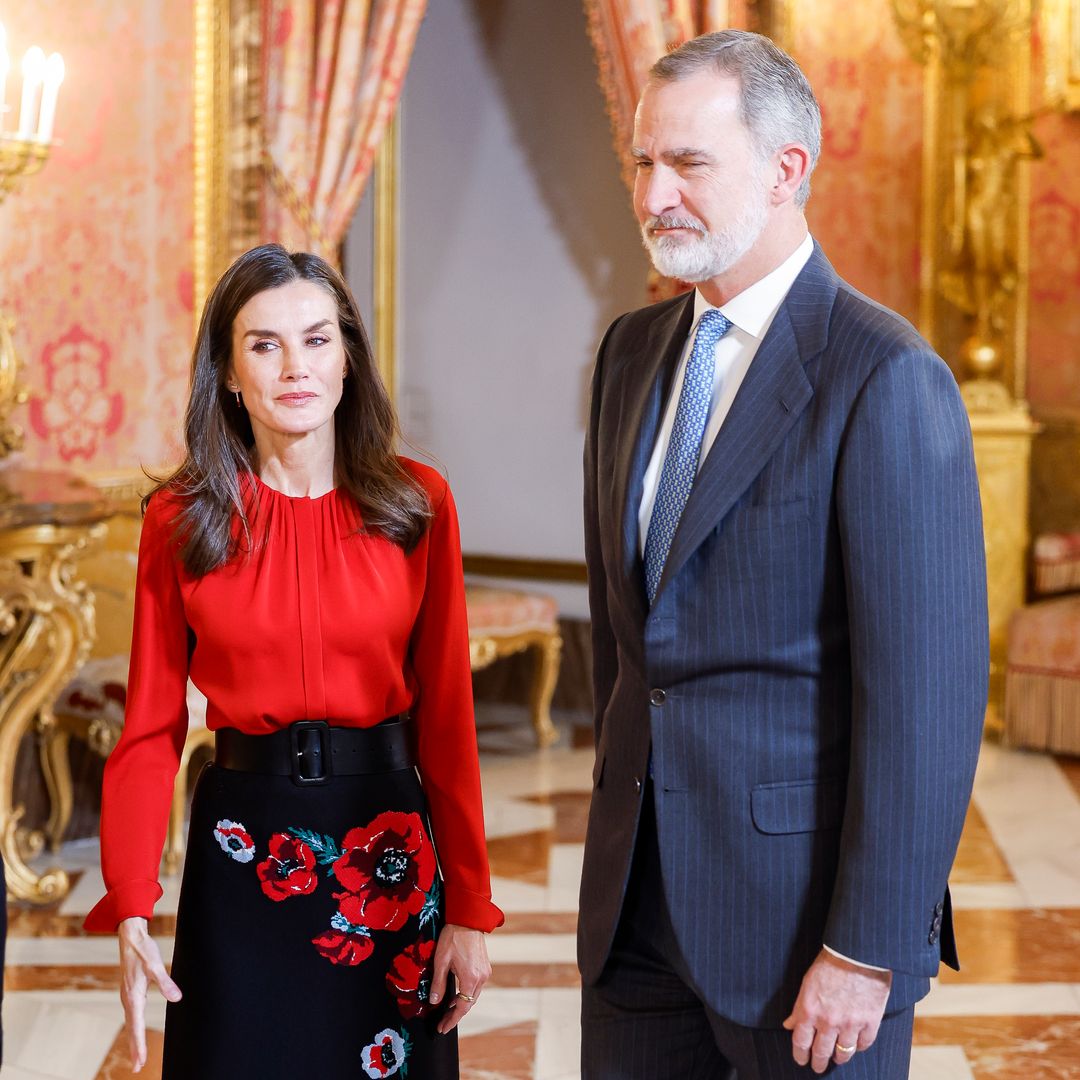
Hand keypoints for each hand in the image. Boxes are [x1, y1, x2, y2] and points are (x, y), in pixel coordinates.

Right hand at [118, 916, 181, 1071]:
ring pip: (130, 1023)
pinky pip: (131, 1015)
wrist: (131, 938)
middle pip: (131, 1028)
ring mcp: (127, 996)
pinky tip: (136, 1032)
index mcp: (133, 996)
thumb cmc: (143, 951)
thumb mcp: (156, 965)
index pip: (136, 1026)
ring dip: (133, 1040)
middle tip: (137, 1067)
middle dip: (135, 1048)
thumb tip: (177, 998)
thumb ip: (166, 982)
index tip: (140, 1062)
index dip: (139, 1045)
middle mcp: (128, 999)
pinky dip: (133, 1028)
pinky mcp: (130, 991)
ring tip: (137, 1056)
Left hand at [429, 923, 490, 1033]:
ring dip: (461, 1003)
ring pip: (473, 995)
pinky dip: (466, 993)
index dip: (452, 1020)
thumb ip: (438, 983)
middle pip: (469, 1003)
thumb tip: (434, 1002)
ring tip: (448, 1010)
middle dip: (456, 1014)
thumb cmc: (453, 937)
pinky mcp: (485, 966)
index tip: (442, 1028)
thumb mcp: (441, 961)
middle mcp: (481, 978)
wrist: (468, 919)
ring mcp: (485, 972)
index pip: (462, 1008)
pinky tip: (457, 993)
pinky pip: (476, 986)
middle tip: (443, 1022)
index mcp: (470, 979)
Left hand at [782, 949, 891, 1072]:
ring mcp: (850, 1024)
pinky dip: (859, 1046)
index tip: (801, 1060)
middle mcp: (828, 1021)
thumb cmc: (830, 963)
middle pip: (821, 1052)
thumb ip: (799, 1007)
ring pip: (843, 1053)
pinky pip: (863, 1044)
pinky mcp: (870, 1022)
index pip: (801, 1042)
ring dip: (838, 1058)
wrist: (857, 953)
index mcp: (810, 1010)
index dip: (800, 1055)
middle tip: (817, 1067)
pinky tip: (855, 1045)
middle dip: (818, 1063)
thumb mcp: (807, 982)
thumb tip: (788, 1024)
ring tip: (836, 1059)